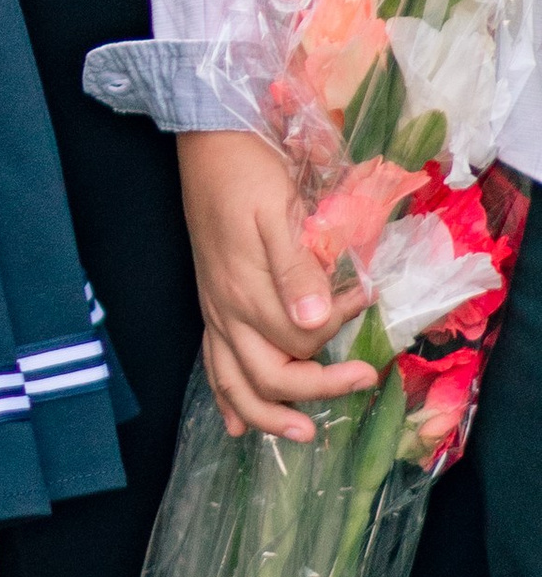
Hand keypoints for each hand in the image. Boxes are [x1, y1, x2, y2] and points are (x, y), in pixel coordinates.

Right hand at [176, 127, 380, 442]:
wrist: (207, 143)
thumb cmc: (247, 172)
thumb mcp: (279, 210)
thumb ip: (297, 268)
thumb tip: (319, 321)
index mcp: (246, 289)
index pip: (299, 339)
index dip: (340, 334)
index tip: (369, 301)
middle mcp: (226, 309)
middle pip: (269, 375)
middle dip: (316, 390)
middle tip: (363, 380)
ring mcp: (214, 310)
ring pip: (233, 383)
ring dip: (266, 415)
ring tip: (301, 434)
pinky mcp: (210, 304)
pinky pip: (211, 364)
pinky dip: (225, 398)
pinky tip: (237, 424)